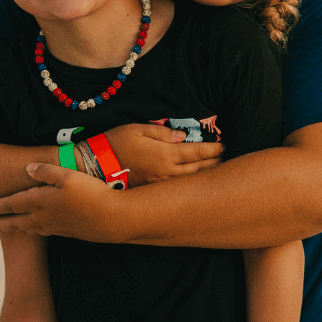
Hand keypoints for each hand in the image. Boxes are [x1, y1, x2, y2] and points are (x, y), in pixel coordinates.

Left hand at [0, 164, 124, 241]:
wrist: (112, 219)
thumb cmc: (90, 193)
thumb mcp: (66, 175)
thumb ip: (45, 171)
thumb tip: (27, 168)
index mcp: (40, 202)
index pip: (12, 204)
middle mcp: (43, 217)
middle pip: (15, 222)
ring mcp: (55, 227)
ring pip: (28, 228)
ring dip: (13, 229)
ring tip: (4, 229)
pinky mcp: (66, 232)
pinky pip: (41, 232)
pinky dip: (31, 231)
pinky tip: (34, 229)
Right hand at [103, 122, 222, 186]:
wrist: (95, 166)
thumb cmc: (115, 143)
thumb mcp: (138, 129)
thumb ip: (163, 133)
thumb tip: (183, 137)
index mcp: (165, 155)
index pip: (197, 152)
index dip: (213, 149)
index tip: (224, 145)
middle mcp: (167, 173)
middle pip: (198, 169)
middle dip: (214, 163)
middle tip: (226, 158)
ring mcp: (160, 185)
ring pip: (190, 181)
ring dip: (205, 175)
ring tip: (215, 170)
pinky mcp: (153, 193)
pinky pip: (177, 188)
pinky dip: (190, 184)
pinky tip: (194, 182)